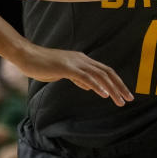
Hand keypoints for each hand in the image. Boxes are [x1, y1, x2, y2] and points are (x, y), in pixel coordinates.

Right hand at [12, 45, 132, 105]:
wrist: (27, 57)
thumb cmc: (43, 65)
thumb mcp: (63, 72)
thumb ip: (77, 78)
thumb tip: (90, 86)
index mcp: (82, 60)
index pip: (105, 70)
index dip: (117, 82)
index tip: (125, 93)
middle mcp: (82, 59)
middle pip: (107, 72)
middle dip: (120, 86)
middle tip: (129, 99)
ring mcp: (75, 62)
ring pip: (99, 75)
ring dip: (112, 88)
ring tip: (120, 101)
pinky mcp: (66, 67)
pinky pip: (85, 77)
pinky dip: (97, 85)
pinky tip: (104, 94)